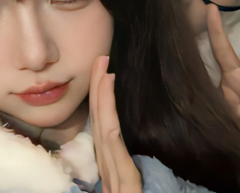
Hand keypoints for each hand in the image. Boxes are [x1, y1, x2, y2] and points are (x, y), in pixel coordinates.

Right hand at [90, 56, 141, 192]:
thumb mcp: (139, 190)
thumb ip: (131, 174)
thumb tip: (127, 148)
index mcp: (116, 172)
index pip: (106, 130)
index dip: (103, 101)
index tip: (106, 75)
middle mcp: (110, 169)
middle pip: (102, 122)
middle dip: (99, 89)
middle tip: (101, 60)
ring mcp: (114, 174)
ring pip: (104, 125)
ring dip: (102, 93)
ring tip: (103, 66)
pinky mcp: (121, 180)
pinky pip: (112, 139)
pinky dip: (108, 111)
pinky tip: (107, 89)